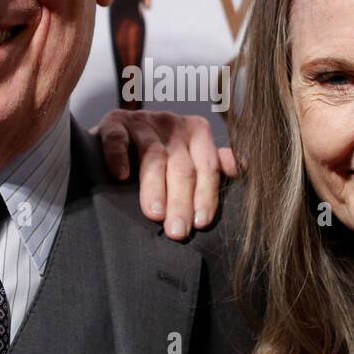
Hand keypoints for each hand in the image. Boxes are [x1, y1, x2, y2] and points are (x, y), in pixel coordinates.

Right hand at [92, 110, 238, 239]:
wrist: (113, 139)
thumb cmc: (156, 157)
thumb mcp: (188, 157)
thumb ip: (212, 165)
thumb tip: (240, 169)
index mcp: (197, 132)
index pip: (207, 166)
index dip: (206, 195)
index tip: (201, 223)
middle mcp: (173, 124)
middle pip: (182, 166)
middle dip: (181, 201)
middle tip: (177, 231)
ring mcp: (144, 122)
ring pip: (153, 155)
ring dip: (154, 186)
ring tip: (155, 214)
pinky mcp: (114, 122)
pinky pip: (118, 138)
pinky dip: (119, 156)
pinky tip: (121, 177)